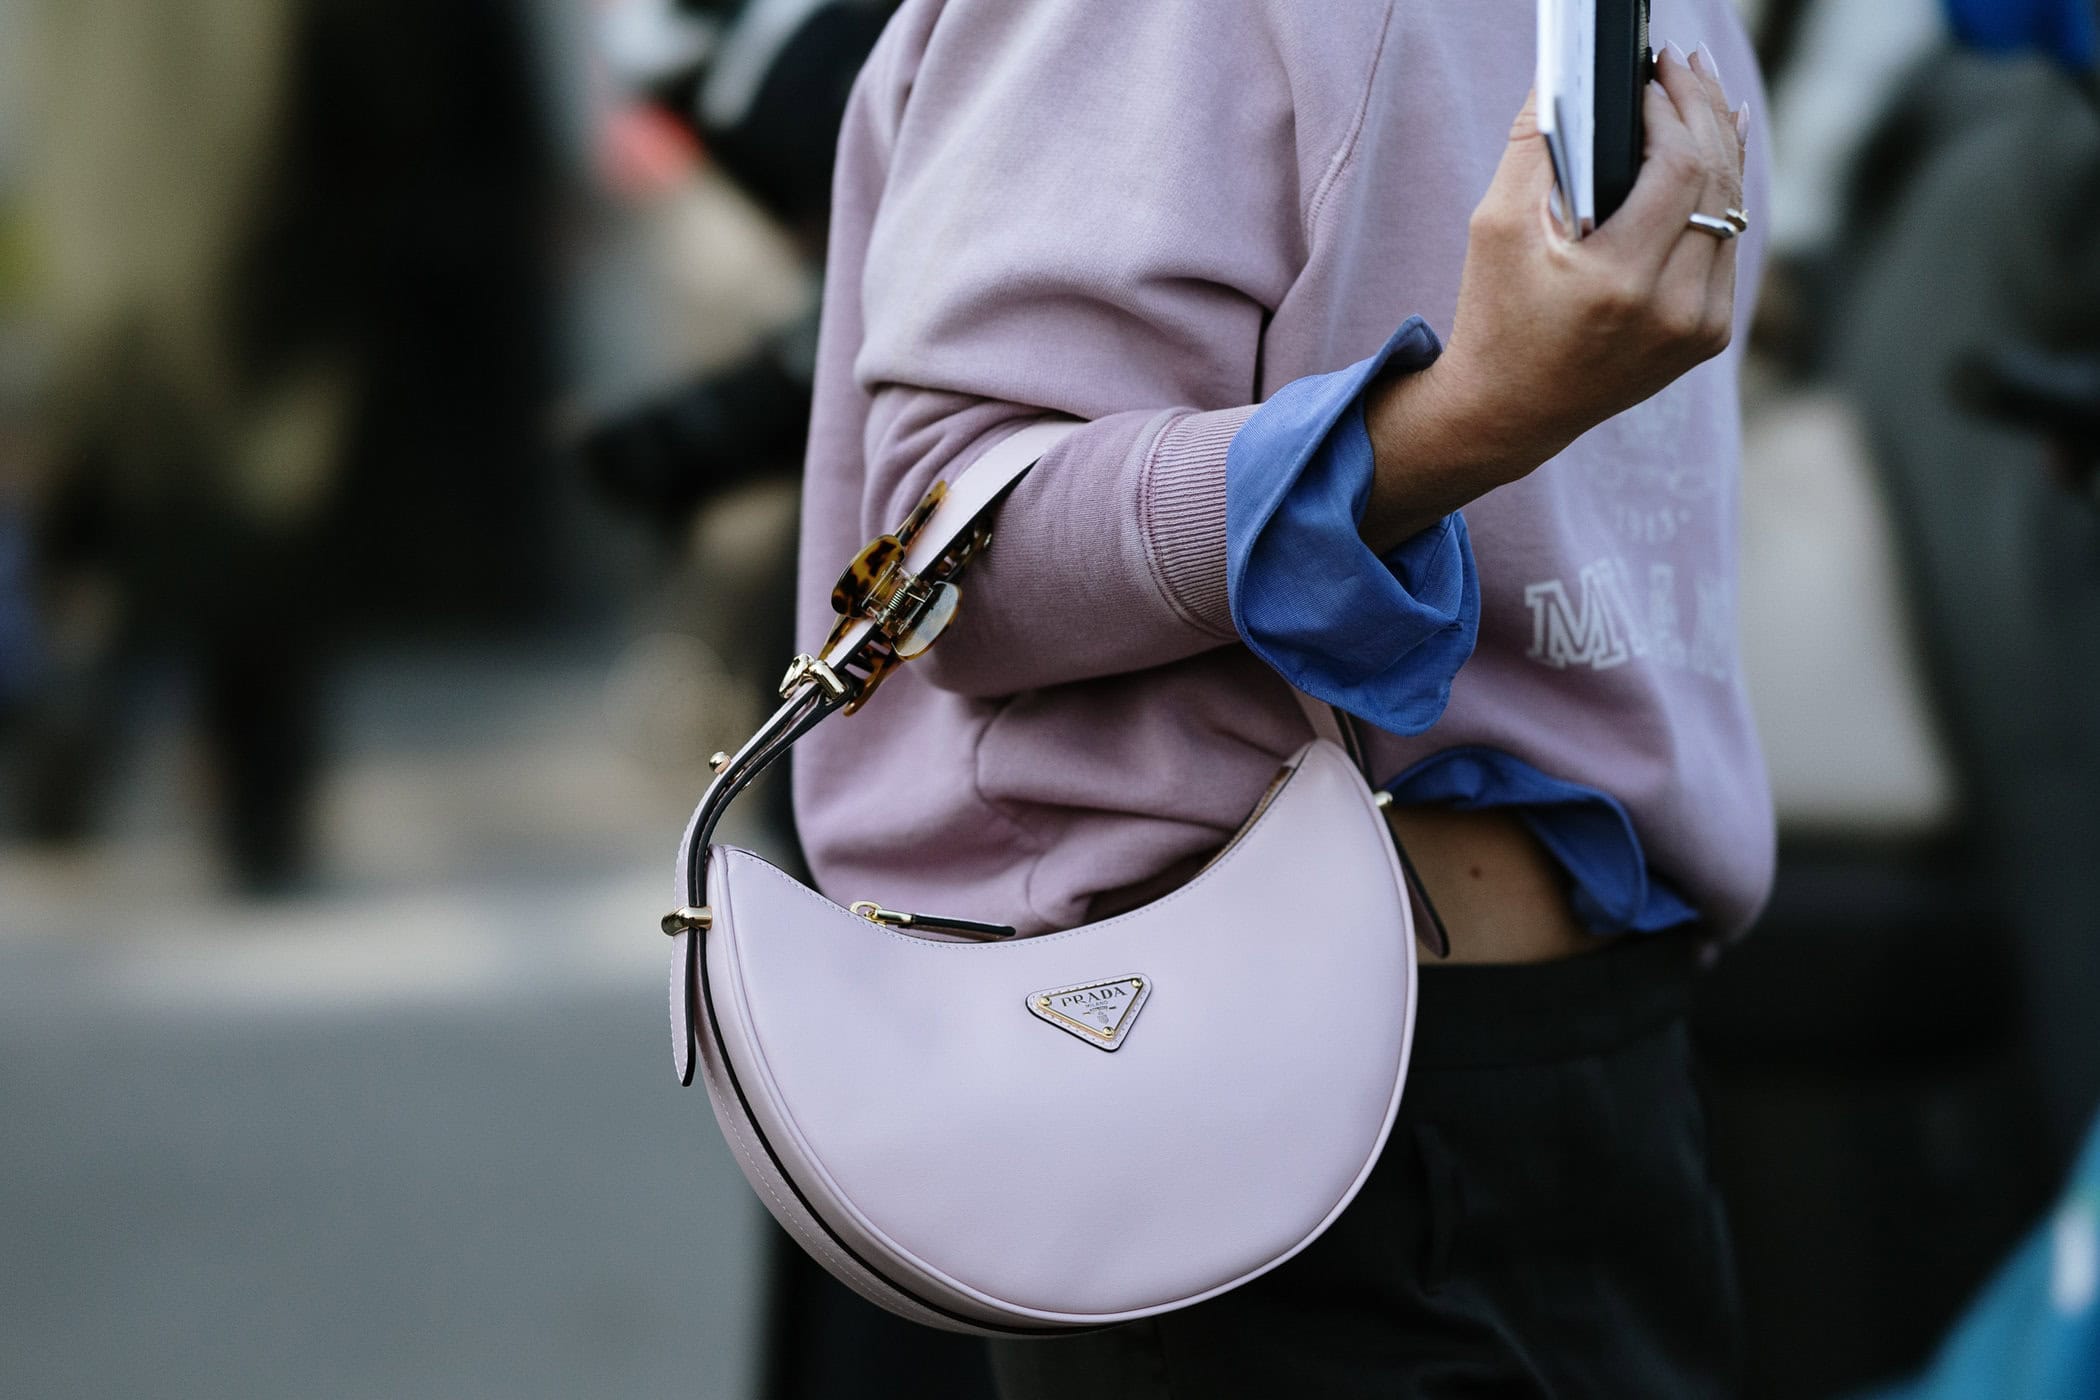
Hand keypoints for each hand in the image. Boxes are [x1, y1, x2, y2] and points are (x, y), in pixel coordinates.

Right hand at [1360, 45, 1748, 551]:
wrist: (1509, 413)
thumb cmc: (1495, 317)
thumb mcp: (1494, 227)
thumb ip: (1533, 144)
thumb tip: (1564, 75)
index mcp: (1616, 283)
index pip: (1678, 169)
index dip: (1672, 111)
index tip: (1648, 77)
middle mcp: (1671, 309)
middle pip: (1715, 182)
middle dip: (1702, 112)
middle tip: (1682, 67)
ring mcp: (1699, 327)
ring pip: (1732, 210)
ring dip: (1720, 146)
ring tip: (1701, 96)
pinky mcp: (1710, 336)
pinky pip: (1727, 245)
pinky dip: (1721, 196)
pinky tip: (1716, 154)